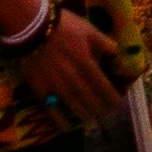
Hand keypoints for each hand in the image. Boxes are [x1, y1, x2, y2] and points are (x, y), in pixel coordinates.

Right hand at [18, 0, 123, 124]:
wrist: (32, 27)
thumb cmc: (63, 25)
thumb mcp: (88, 29)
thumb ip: (104, 43)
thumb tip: (117, 54)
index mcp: (87, 64)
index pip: (104, 87)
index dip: (112, 98)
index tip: (119, 105)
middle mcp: (75, 79)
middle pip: (91, 100)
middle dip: (101, 109)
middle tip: (107, 115)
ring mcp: (57, 86)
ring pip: (75, 107)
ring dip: (86, 115)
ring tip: (92, 120)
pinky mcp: (41, 89)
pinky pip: (52, 109)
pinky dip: (61, 120)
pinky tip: (66, 126)